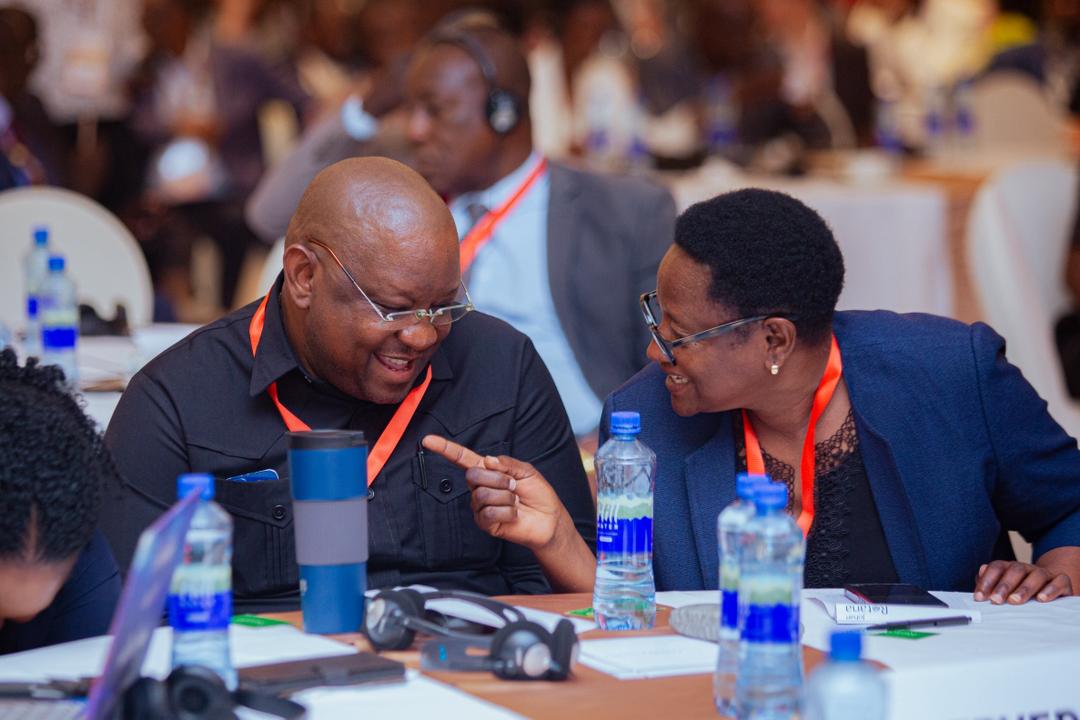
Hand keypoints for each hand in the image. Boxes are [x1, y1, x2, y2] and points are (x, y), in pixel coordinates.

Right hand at [421, 435, 566, 550]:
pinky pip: (489, 512)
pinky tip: (514, 514)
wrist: (549, 520)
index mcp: (487, 471)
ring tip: (515, 502)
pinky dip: (507, 512)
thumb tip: (487, 460)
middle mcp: (479, 487)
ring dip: (506, 497)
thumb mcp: (526, 471)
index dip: (445, 448)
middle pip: (473, 475)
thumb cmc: (538, 493)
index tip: (428, 440)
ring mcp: (480, 506)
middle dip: (498, 479)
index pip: (462, 458)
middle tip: (514, 486)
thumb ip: (507, 463)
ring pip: (482, 495)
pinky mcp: (485, 523)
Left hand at [974, 560, 1072, 603]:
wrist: (1052, 585)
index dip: (987, 581)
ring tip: (1015, 601)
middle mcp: (1027, 568)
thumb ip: (990, 583)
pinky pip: (1059, 581)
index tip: (980, 597)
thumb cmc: (1023, 590)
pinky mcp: (1061, 581)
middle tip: (996, 600)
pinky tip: (1041, 599)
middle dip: (1004, 585)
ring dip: (1024, 588)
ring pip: (1036, 576)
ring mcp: (1044, 573)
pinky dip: (1051, 589)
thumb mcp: (1006, 588)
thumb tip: (980, 574)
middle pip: (1015, 570)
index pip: (997, 568)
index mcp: (1010, 568)